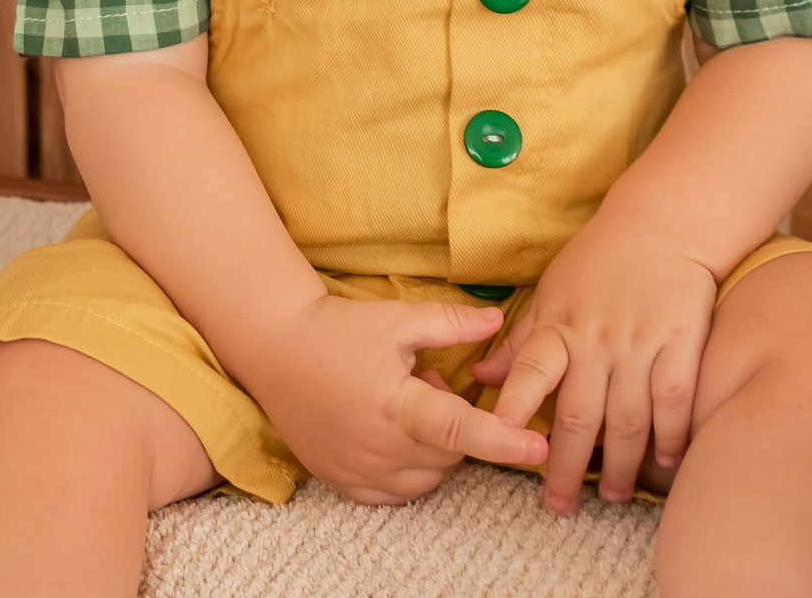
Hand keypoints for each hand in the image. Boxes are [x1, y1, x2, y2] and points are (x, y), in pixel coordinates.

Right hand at [236, 294, 546, 504]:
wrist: (274, 347)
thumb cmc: (337, 329)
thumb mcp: (397, 319)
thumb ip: (452, 324)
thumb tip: (497, 321)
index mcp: (396, 403)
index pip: (461, 429)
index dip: (503, 440)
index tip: (538, 448)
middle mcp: (378, 446)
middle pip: (450, 455)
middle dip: (455, 424)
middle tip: (428, 385)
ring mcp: (358, 469)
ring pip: (426, 477)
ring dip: (432, 448)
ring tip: (404, 406)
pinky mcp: (341, 480)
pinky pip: (394, 493)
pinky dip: (406, 470)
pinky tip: (389, 433)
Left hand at [472, 217, 715, 508]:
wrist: (663, 223)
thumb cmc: (600, 258)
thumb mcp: (551, 291)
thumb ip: (521, 340)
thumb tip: (482, 377)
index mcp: (559, 326)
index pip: (529, 373)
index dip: (514, 409)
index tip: (499, 443)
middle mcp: (596, 341)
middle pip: (578, 416)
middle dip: (565, 466)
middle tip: (558, 504)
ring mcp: (640, 344)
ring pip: (626, 419)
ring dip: (619, 465)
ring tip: (613, 496)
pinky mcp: (681, 344)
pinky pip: (675, 400)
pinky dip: (671, 435)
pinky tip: (667, 462)